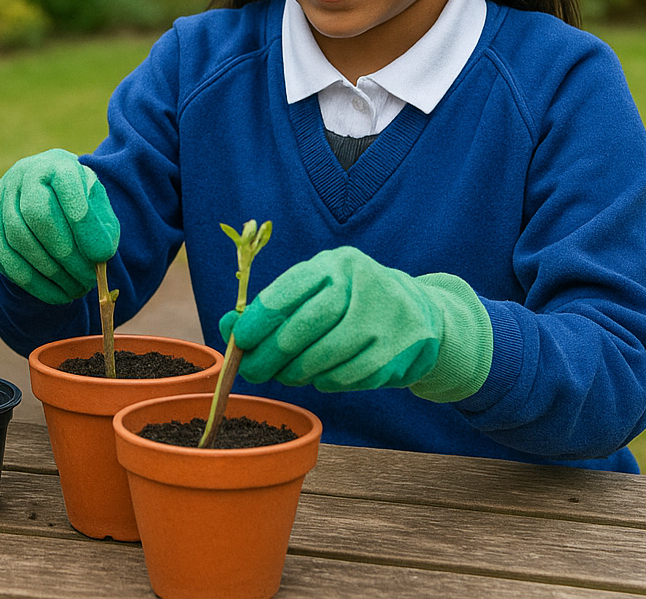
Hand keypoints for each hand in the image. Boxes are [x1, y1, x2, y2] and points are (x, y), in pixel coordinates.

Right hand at [0, 149, 119, 304]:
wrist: (43, 203)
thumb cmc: (77, 208)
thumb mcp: (98, 211)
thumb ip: (102, 228)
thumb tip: (98, 256)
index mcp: (55, 164)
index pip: (66, 184)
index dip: (83, 221)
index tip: (103, 254)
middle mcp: (22, 174)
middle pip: (37, 214)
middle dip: (67, 254)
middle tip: (88, 279)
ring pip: (19, 240)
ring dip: (52, 273)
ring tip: (77, 289)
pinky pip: (6, 260)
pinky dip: (35, 283)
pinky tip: (57, 294)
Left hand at [220, 246, 492, 400]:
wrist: (418, 314)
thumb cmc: (349, 304)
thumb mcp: (315, 293)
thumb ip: (274, 309)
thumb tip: (228, 330)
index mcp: (336, 264)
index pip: (290, 289)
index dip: (259, 317)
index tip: (239, 339)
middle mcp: (364, 284)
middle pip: (308, 324)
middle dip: (273, 352)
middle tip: (253, 370)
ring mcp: (386, 318)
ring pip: (328, 355)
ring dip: (298, 371)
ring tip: (286, 375)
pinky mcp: (400, 350)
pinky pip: (351, 375)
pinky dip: (327, 382)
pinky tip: (320, 379)